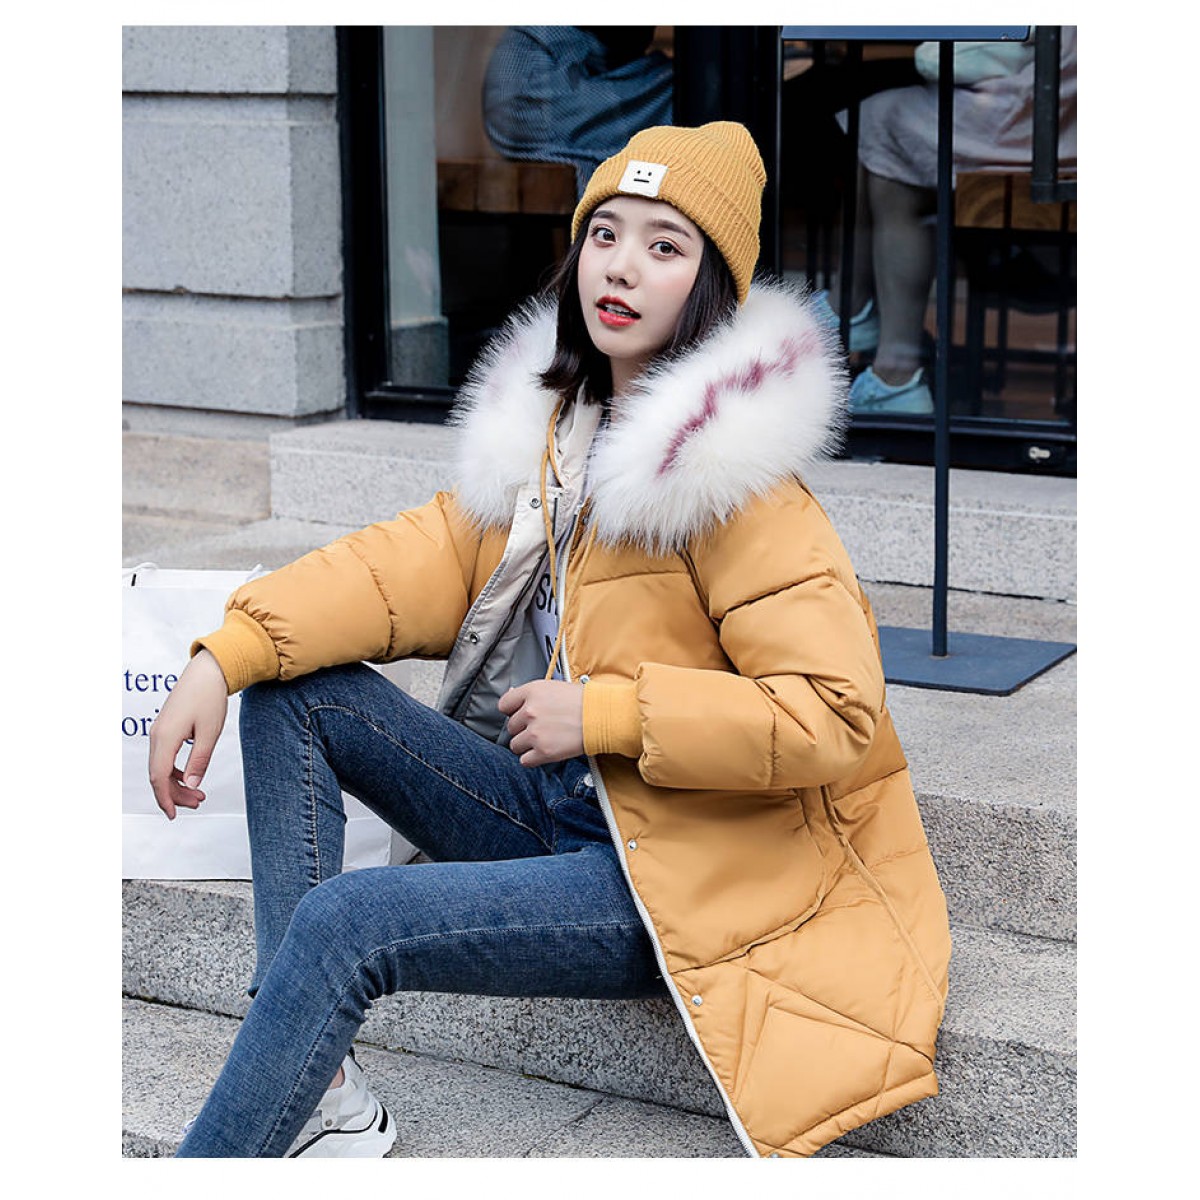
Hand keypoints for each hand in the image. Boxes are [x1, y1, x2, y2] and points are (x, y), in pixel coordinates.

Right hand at [148, 649, 228, 819]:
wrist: (208, 672)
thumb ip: (199, 760)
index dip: (165, 798)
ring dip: (177, 783)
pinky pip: (165, 756)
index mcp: (165, 738)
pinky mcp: (166, 728)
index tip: (174, 815)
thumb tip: (191, 785)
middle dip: (175, 793)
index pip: (159, 777)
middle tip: (199, 802)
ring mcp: (159, 731)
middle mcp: (157, 735)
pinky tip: (190, 776)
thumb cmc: (210, 698)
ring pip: (161, 767)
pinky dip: (175, 770)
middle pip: (158, 775)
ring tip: (198, 793)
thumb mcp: (209, 732)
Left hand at [498, 680, 584, 766]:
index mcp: (531, 692)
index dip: (512, 711)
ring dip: (527, 745)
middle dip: (523, 729)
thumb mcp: (553, 687)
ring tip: (544, 739)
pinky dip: (533, 759)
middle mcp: (529, 712)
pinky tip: (544, 751)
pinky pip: (524, 761)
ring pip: (515, 745)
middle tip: (540, 727)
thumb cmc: (583, 701)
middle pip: (511, 727)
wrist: (601, 716)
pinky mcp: (544, 751)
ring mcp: (535, 733)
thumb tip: (512, 695)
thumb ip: (530, 694)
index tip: (519, 715)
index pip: (504, 705)